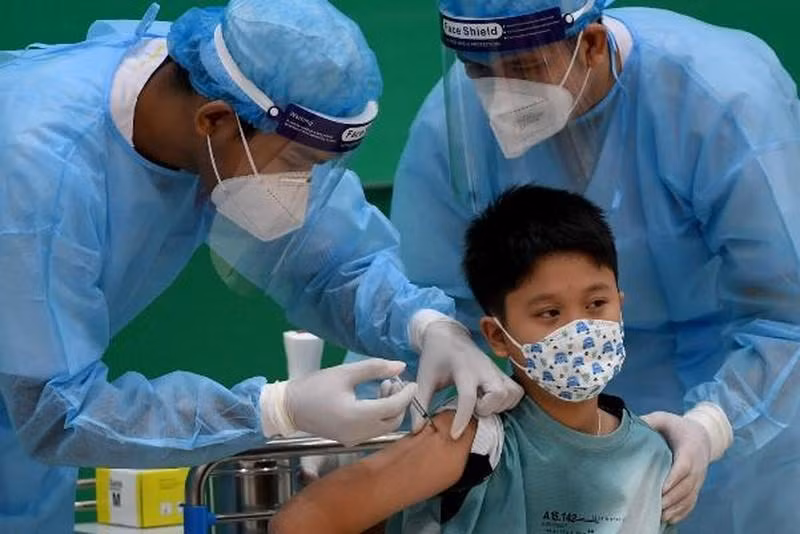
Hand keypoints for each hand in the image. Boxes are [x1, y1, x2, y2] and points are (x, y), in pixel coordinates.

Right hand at [261, 359, 415, 446]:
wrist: (288, 408)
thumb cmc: (315, 387)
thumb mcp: (345, 373)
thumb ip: (374, 368)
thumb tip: (401, 366)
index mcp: (357, 416)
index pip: (393, 407)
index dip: (406, 394)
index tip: (412, 381)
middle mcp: (358, 433)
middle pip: (393, 421)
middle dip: (400, 402)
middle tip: (395, 381)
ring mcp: (354, 439)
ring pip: (385, 427)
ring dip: (390, 408)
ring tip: (384, 385)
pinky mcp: (349, 440)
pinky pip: (373, 430)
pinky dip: (380, 416)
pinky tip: (375, 398)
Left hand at [413, 312, 522, 438]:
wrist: (447, 335)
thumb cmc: (435, 358)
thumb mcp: (424, 379)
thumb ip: (419, 403)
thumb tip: (418, 429)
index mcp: (463, 369)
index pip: (468, 397)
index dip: (463, 418)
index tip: (454, 434)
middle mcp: (484, 369)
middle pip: (499, 394)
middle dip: (487, 409)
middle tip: (472, 410)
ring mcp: (496, 370)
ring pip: (511, 394)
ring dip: (498, 406)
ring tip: (481, 406)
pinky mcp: (502, 373)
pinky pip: (516, 391)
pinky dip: (508, 402)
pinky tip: (492, 403)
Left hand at [641, 411, 710, 522]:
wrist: (701, 435)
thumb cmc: (677, 427)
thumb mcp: (664, 418)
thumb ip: (650, 421)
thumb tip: (633, 424)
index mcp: (689, 449)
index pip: (684, 467)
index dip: (674, 479)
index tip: (661, 489)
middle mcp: (698, 466)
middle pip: (687, 486)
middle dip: (672, 498)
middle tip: (656, 506)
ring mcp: (699, 478)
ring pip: (690, 496)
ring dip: (677, 508)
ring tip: (661, 516)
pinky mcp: (697, 486)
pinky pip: (692, 502)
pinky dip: (683, 512)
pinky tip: (670, 519)